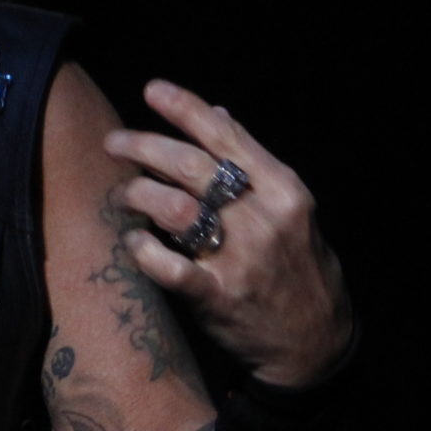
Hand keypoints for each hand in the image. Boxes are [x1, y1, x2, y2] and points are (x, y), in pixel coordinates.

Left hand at [103, 79, 352, 388]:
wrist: (317, 339)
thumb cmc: (297, 263)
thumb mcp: (290, 206)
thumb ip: (252, 162)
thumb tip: (217, 115)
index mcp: (282, 187)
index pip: (226, 135)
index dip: (184, 108)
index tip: (151, 90)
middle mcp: (263, 217)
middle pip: (191, 166)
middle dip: (143, 146)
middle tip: (113, 142)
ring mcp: (241, 258)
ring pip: (175, 208)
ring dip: (139, 193)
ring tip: (123, 193)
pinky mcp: (218, 297)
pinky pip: (168, 266)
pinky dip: (143, 249)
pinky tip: (133, 242)